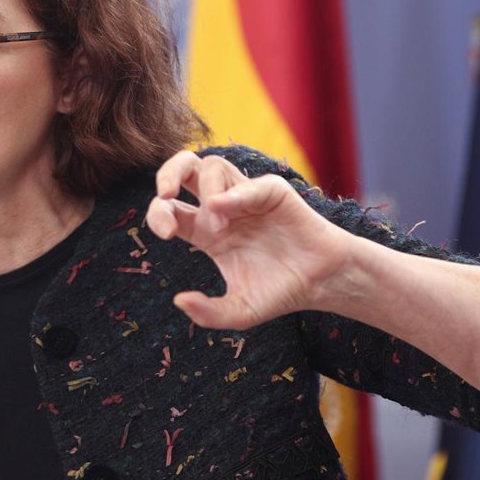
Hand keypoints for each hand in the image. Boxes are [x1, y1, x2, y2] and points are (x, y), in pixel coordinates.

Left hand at [145, 151, 352, 328]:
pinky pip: (249, 182)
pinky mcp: (272, 192)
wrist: (320, 284)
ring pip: (212, 166)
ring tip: (218, 226)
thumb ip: (208, 313)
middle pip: (183, 170)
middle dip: (166, 174)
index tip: (167, 234)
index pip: (169, 208)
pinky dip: (235, 194)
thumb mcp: (239, 311)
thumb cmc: (280, 292)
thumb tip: (179, 300)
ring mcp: (246, 197)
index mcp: (205, 231)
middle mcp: (221, 208)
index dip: (158, 214)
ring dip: (207, 192)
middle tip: (165, 195)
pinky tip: (228, 214)